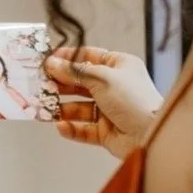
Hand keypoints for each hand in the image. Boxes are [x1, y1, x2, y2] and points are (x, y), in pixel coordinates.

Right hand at [45, 47, 162, 158]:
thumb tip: (53, 64)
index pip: (88, 57)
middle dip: (60, 84)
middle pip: (80, 83)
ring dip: (61, 108)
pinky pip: (82, 129)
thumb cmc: (135, 101)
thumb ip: (75, 72)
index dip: (67, 58)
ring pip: (78, 107)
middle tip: (41, 85)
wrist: (151, 134)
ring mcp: (109, 110)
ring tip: (46, 108)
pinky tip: (61, 125)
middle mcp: (114, 87)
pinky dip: (71, 128)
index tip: (48, 60)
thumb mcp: (103, 79)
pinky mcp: (105, 131)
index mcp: (119, 67)